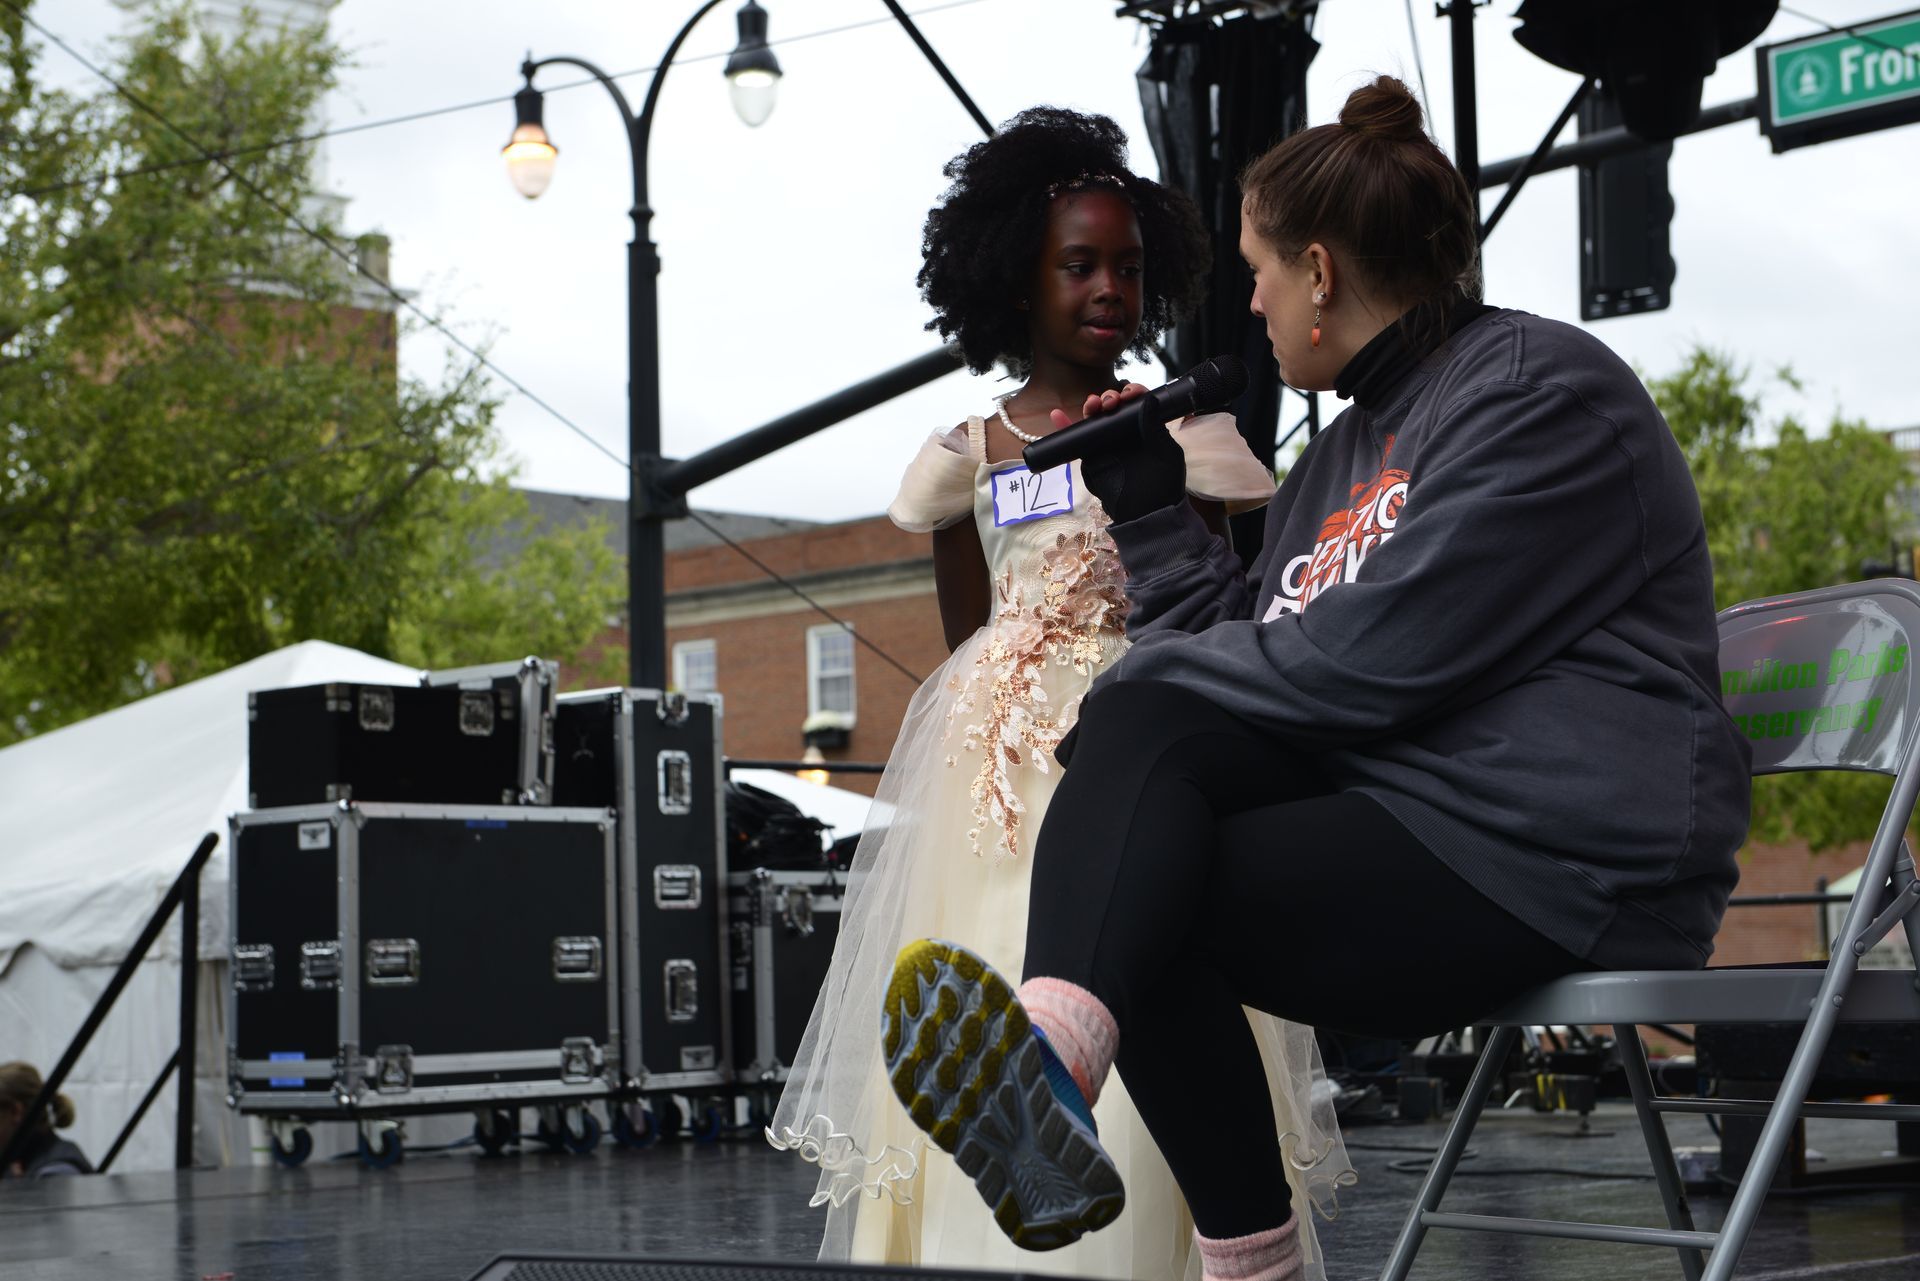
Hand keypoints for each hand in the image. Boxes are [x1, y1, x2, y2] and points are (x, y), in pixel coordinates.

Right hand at [1056, 384, 1186, 523]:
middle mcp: (1125, 434)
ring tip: (1092, 404)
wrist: (1147, 514)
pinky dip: (1065, 427)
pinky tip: (1057, 415)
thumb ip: (1155, 428)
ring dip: (1091, 406)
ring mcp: (1107, 445)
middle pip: (1113, 407)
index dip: (1133, 393)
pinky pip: (1077, 440)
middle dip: (1109, 398)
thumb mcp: (1166, 454)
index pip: (1137, 403)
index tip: (1131, 394)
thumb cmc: (1163, 485)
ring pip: (1095, 419)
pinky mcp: (1092, 458)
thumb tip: (1149, 400)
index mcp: (1146, 429)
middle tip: (1110, 402)